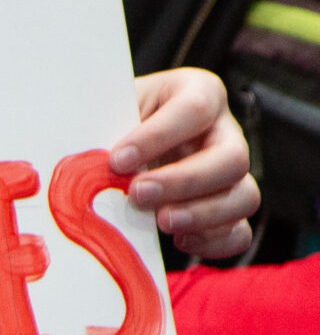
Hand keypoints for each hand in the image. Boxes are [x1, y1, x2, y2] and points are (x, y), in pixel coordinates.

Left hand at [118, 69, 256, 259]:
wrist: (115, 144)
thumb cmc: (111, 119)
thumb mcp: (107, 109)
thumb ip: (103, 125)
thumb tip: (89, 159)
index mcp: (198, 92)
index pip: (196, 108)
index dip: (159, 136)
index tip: (118, 159)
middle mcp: (223, 131)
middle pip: (232, 158)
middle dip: (184, 181)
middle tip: (138, 194)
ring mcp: (231, 173)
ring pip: (245, 196)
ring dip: (203, 214)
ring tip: (160, 222)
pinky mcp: (226, 209)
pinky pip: (239, 232)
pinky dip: (213, 241)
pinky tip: (179, 240)